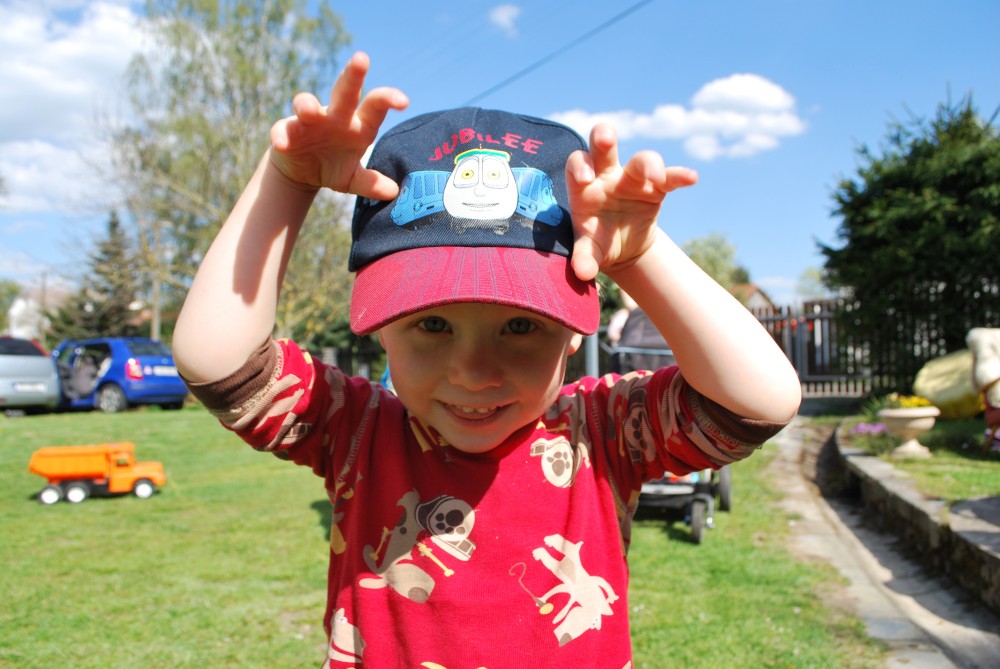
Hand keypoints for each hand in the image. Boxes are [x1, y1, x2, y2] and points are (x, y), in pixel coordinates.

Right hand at [268, 51, 408, 199]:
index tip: (404, 101)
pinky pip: (281, 129)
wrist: (303, 170)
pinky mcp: (286, 130)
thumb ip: (370, 183)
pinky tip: (281, 144)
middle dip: (353, 75)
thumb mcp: (352, 179)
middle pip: (345, 92)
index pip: (375, 108)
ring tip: (308, 111)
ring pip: (306, 104)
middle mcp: (335, 117)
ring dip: (306, 105)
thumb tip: (393, 192)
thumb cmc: (334, 166)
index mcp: (358, 125)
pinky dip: (280, 135)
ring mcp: (309, 120)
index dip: (387, 100)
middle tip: (362, 59)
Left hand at [566, 123, 697, 280]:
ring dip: (650, 164)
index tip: (585, 178)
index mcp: (584, 187)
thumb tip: (583, 272)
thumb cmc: (598, 242)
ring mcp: (633, 179)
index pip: (577, 165)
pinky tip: (691, 178)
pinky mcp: (657, 188)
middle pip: (603, 147)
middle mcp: (607, 175)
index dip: (579, 166)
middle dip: (604, 137)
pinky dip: (679, 176)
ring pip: (642, 160)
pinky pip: (670, 178)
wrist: (623, 248)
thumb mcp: (590, 251)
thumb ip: (584, 258)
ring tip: (656, 176)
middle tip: (606, 138)